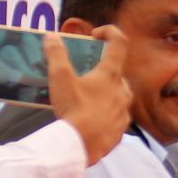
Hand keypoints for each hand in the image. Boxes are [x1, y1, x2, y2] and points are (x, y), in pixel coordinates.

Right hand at [46, 29, 133, 163]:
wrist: (81, 146)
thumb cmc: (73, 109)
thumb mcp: (60, 79)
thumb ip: (56, 54)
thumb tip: (52, 36)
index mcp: (111, 75)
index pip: (119, 43)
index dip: (110, 32)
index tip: (96, 35)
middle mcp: (123, 90)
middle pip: (116, 72)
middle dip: (101, 70)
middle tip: (82, 74)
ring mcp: (125, 111)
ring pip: (117, 95)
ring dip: (103, 92)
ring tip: (83, 98)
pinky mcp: (121, 129)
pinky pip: (114, 116)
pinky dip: (103, 113)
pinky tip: (88, 117)